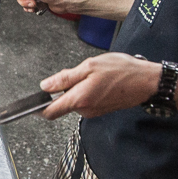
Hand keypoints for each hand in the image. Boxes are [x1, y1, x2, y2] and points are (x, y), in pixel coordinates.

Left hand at [37, 54, 160, 119]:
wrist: (147, 81)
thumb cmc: (122, 71)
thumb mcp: (89, 66)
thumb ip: (65, 78)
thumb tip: (45, 86)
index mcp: (79, 99)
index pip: (49, 112)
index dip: (37, 108)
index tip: (31, 103)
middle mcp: (85, 109)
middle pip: (62, 103)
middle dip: (64, 89)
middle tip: (79, 73)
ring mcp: (93, 111)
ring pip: (75, 101)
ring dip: (78, 88)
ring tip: (95, 75)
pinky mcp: (100, 110)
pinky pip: (86, 101)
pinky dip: (87, 91)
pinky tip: (101, 81)